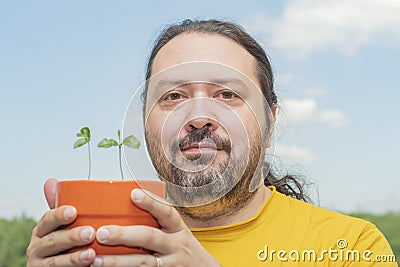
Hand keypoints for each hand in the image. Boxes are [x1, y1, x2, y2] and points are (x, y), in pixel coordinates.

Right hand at [26, 178, 96, 265]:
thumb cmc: (65, 242)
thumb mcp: (62, 224)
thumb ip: (59, 206)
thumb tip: (52, 181)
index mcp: (42, 231)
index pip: (48, 220)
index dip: (59, 215)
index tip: (73, 211)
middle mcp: (37, 247)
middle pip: (53, 241)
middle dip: (71, 237)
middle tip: (90, 232)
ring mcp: (40, 264)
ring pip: (55, 261)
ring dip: (74, 258)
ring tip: (91, 254)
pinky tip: (88, 266)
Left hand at [90, 189, 220, 266]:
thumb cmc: (185, 251)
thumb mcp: (178, 233)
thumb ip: (160, 223)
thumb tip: (132, 202)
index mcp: (178, 229)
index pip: (166, 212)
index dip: (151, 202)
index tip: (133, 194)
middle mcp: (176, 246)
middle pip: (150, 238)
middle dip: (124, 235)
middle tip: (102, 233)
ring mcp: (171, 265)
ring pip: (143, 263)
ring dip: (118, 261)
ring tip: (96, 260)